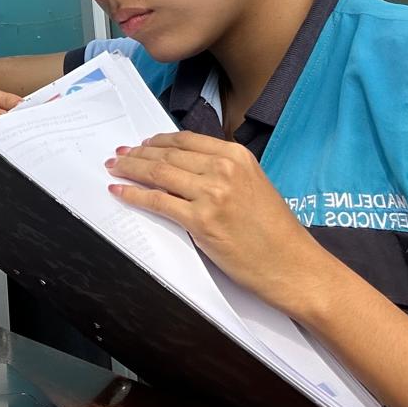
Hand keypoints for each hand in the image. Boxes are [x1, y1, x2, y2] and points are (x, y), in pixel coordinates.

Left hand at [107, 131, 337, 315]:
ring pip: (158, 173)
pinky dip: (134, 194)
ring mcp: (212, 194)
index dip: (156, 141)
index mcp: (236, 156)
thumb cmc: (274, 232)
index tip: (140, 144)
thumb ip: (222, 171)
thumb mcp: (253, 185)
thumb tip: (183, 167)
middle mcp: (223, 169)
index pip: (184, 140)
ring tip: (113, 168)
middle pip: (167, 155)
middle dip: (137, 154)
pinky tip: (120, 191)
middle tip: (118, 155)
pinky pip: (157, 202)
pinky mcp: (202, 221)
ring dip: (130, 169)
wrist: (294, 266)